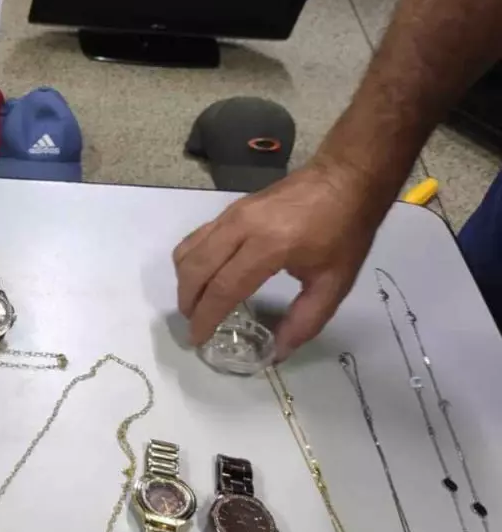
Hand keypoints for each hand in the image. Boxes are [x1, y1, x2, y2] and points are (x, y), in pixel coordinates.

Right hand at [172, 158, 385, 356]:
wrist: (345, 179)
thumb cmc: (345, 231)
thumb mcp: (335, 282)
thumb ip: (306, 320)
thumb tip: (278, 352)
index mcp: (270, 246)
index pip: (224, 288)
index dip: (207, 318)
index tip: (198, 339)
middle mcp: (242, 228)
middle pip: (196, 270)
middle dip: (189, 303)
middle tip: (194, 324)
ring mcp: (232, 214)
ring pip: (188, 251)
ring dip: (185, 282)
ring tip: (196, 302)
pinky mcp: (229, 209)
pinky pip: (196, 237)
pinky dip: (190, 261)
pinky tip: (203, 275)